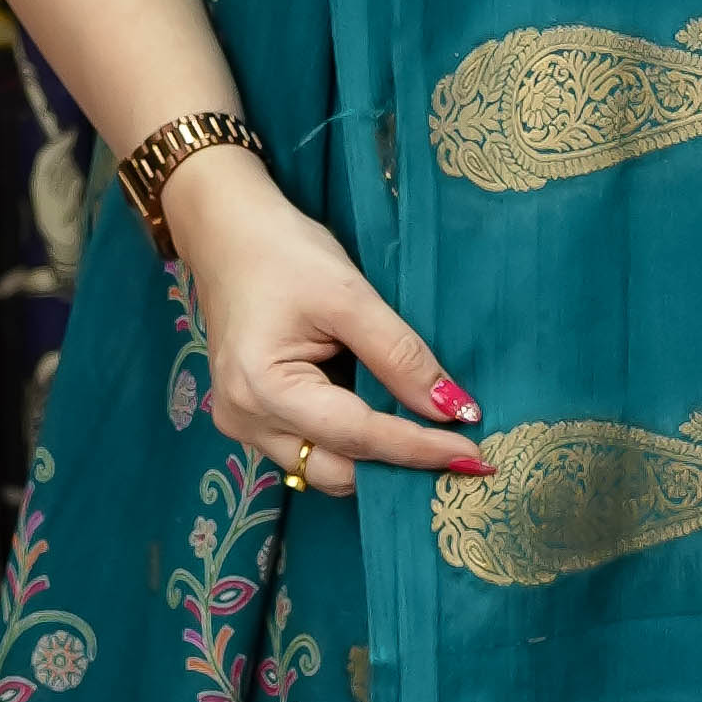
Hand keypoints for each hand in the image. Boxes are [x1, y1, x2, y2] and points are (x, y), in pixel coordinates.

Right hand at [160, 146, 483, 497]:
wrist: (227, 232)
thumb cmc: (283, 253)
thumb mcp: (350, 296)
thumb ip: (401, 356)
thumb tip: (454, 409)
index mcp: (263, 389)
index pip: (359, 436)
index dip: (420, 449)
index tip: (474, 456)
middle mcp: (245, 419)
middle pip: (339, 469)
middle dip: (399, 467)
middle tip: (460, 456)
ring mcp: (243, 423)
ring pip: (325, 467)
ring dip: (377, 458)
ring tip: (430, 438)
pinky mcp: (252, 417)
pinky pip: (312, 448)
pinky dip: (353, 442)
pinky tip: (389, 420)